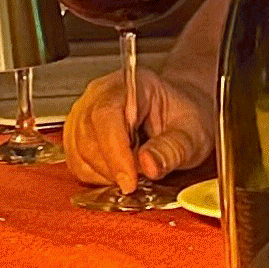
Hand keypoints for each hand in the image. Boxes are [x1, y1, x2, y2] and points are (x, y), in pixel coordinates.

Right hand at [64, 66, 214, 191]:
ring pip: (78, 152)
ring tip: (134, 170)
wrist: (179, 114)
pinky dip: (96, 177)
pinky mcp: (78, 134)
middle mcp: (100, 94)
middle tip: (142, 176)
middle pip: (88, 136)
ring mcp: (85, 113)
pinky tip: (118, 172)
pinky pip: (76, 162)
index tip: (130, 182)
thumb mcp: (192, 134)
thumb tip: (148, 165)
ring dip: (105, 174)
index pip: (107, 115)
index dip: (115, 152)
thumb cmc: (185, 117)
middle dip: (113, 168)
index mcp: (129, 85)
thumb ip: (172, 149)